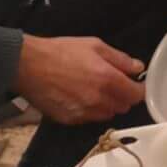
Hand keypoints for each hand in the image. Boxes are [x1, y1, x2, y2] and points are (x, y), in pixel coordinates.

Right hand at [14, 35, 144, 124]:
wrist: (27, 66)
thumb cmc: (61, 51)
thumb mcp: (94, 45)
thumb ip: (119, 59)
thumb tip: (137, 68)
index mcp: (108, 79)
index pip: (136, 95)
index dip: (139, 90)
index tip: (136, 84)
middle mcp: (98, 100)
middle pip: (123, 107)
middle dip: (122, 96)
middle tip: (113, 84)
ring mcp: (84, 112)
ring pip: (107, 114)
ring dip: (107, 105)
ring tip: (94, 90)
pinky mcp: (70, 120)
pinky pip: (89, 119)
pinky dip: (90, 111)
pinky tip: (79, 97)